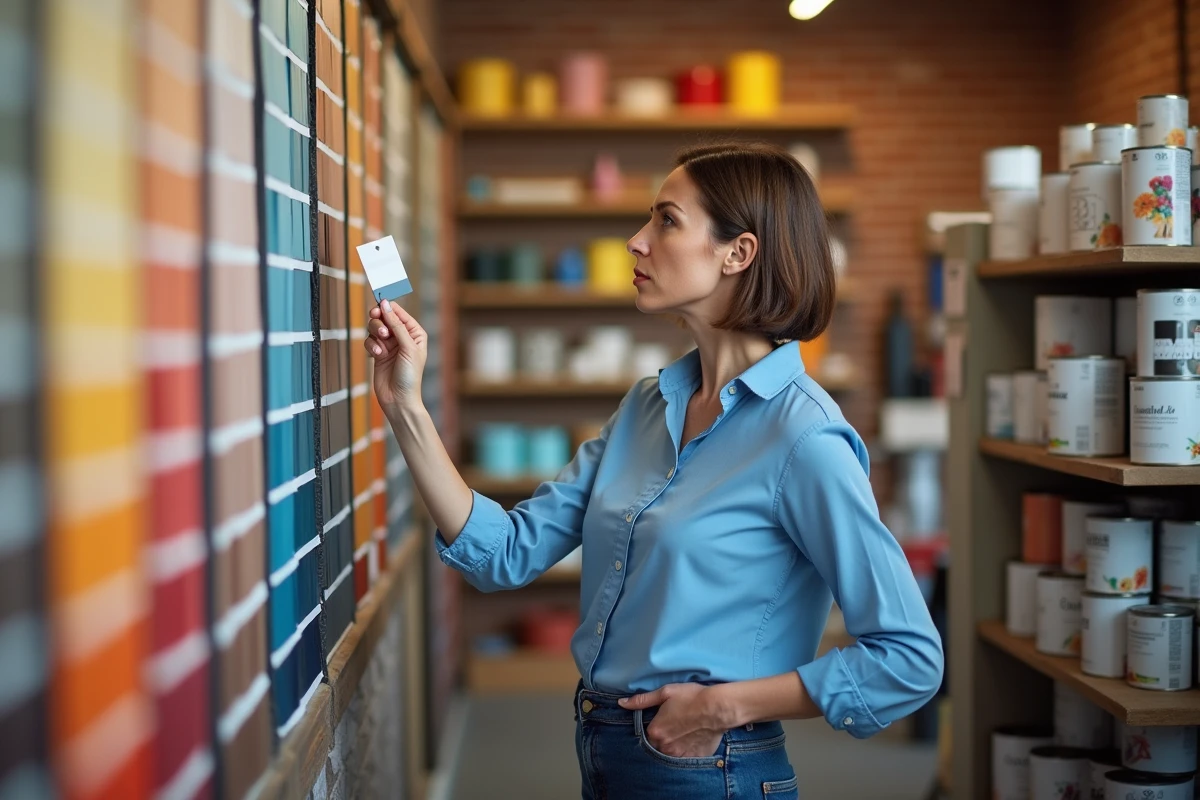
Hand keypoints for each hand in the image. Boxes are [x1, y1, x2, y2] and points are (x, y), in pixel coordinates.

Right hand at [364, 299, 427, 414]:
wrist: (399, 399)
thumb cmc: (410, 376)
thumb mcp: (408, 348)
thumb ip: (396, 326)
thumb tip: (386, 305)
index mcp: (415, 333)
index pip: (399, 312)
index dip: (388, 307)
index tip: (378, 304)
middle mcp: (402, 337)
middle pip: (384, 317)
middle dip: (380, 322)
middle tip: (380, 327)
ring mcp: (389, 345)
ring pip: (375, 328)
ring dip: (375, 334)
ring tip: (381, 346)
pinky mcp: (378, 353)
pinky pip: (369, 341)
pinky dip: (371, 346)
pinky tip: (377, 355)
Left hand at [619, 683, 728, 758]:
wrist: (717, 707)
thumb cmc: (692, 697)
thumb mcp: (665, 693)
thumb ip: (642, 700)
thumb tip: (622, 703)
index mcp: (655, 731)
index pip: (648, 733)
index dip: (656, 725)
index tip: (665, 719)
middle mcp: (665, 746)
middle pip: (658, 745)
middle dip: (664, 737)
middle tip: (676, 724)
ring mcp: (680, 754)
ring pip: (671, 752)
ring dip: (674, 744)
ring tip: (685, 731)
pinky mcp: (694, 757)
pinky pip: (686, 757)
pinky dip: (687, 749)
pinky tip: (694, 738)